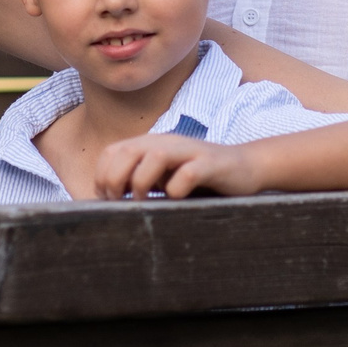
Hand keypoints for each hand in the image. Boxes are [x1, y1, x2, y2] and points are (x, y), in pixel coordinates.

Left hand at [96, 134, 262, 198]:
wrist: (246, 167)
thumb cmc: (199, 179)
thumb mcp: (164, 177)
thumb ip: (139, 181)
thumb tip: (107, 203)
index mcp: (152, 145)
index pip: (113, 151)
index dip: (102, 175)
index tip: (105, 199)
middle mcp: (168, 143)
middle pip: (128, 150)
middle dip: (114, 178)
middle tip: (117, 202)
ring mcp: (190, 152)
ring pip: (155, 155)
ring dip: (140, 180)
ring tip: (140, 201)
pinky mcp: (212, 164)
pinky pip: (190, 172)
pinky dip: (177, 186)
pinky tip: (175, 198)